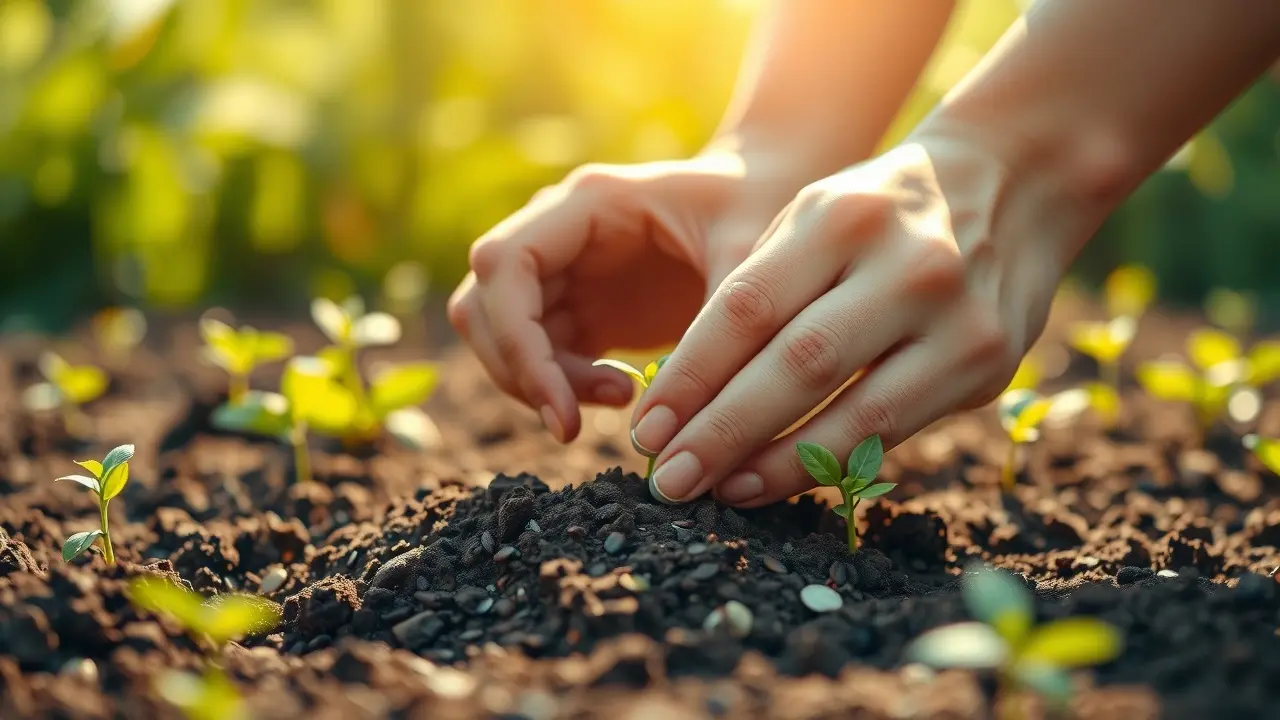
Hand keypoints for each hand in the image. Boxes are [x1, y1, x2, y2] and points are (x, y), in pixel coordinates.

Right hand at [447, 148, 809, 442]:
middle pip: (483, 305)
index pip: (503, 263)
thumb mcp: (750, 264)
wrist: (771, 198)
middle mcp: (558, 233)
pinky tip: (626, 396)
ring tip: (622, 400)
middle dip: (519, 370)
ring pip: (502, 337)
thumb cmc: (761, 212)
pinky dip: (564, 388)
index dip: (515, 338)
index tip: (560, 405)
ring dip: (540, 383)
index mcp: (587, 202)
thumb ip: (711, 332)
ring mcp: (564, 273)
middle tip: (577, 421)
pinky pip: (540, 357)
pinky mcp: (580, 310)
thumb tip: (663, 425)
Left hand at [631, 132, 1096, 506]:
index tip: (645, 429)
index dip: (691, 377)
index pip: (749, 308)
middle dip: (722, 432)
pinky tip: (780, 481)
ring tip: (717, 492)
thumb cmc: (879, 210)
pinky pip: (895, 432)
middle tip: (666, 479)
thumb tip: (686, 396)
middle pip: (797, 366)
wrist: (1014, 183)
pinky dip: (832, 464)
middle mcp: (907, 267)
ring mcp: (958, 321)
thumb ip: (759, 290)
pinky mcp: (988, 367)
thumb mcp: (815, 214)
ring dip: (776, 464)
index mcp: (843, 217)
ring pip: (853, 413)